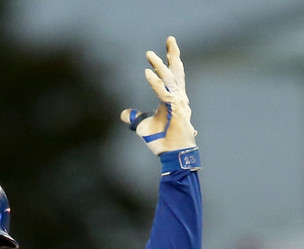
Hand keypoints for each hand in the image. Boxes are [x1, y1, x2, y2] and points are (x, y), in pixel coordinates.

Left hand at [121, 36, 196, 156]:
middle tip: (169, 38)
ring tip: (149, 54)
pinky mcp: (176, 110)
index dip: (167, 63)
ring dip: (159, 65)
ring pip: (170, 78)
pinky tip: (147, 73)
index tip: (163, 50)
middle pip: (176, 71)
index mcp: (174, 99)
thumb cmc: (162, 141)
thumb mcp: (143, 127)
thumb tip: (124, 114)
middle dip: (172, 54)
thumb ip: (136, 118)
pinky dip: (155, 83)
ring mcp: (179, 103)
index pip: (171, 76)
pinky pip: (164, 93)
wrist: (172, 155)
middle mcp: (179, 98)